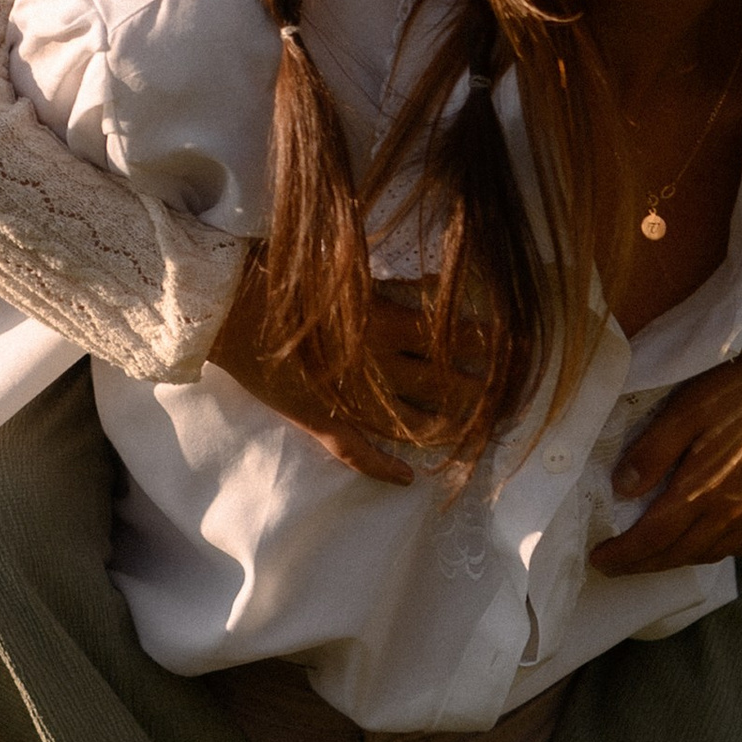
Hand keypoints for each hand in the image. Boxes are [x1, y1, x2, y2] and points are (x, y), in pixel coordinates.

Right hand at [211, 264, 488, 485]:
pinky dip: (383, 467)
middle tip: (511, 395)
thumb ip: (391, 281)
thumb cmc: (283, 271)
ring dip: (446, 429)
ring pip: (411, 423)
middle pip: (443, 383)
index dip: (485, 342)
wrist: (226, 306)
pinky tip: (409, 478)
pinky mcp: (320, 420)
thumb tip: (440, 284)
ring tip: (476, 434)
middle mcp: (375, 365)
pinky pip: (357, 453)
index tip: (515, 343)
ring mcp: (349, 398)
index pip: (449, 335)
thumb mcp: (343, 264)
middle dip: (479, 389)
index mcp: (383, 321)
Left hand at [595, 364, 741, 572]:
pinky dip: (710, 552)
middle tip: (615, 565)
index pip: (652, 538)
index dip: (623, 554)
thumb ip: (652, 451)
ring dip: (673, 560)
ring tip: (650, 556)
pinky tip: (699, 543)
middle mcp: (730, 516)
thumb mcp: (687, 409)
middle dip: (641, 564)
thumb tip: (620, 489)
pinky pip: (737, 548)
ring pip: (706, 555)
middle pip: (676, 554)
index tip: (599, 558)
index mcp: (703, 492)